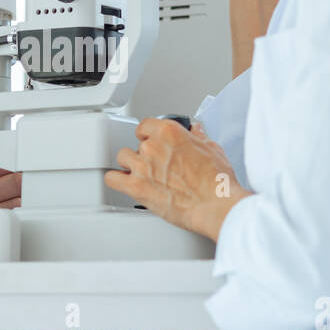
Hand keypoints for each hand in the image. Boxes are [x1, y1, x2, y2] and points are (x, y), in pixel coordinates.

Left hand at [104, 119, 250, 241]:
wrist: (215, 204)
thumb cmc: (217, 180)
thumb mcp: (212, 148)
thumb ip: (198, 137)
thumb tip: (195, 131)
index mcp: (169, 132)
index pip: (146, 125)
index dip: (149, 135)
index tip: (152, 141)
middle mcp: (153, 147)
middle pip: (136, 143)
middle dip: (144, 153)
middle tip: (156, 164)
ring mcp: (142, 167)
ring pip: (122, 157)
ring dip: (130, 164)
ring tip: (140, 173)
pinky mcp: (136, 187)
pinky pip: (112, 179)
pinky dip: (116, 180)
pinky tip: (123, 181)